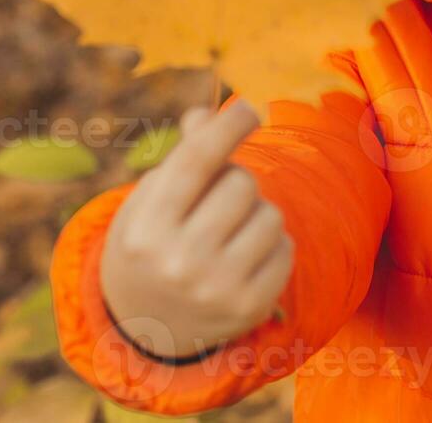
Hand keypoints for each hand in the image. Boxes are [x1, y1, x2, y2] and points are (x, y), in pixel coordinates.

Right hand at [100, 101, 292, 358]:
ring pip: (270, 214)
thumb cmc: (152, 243)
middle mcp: (179, 263)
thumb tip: (206, 115)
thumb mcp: (150, 201)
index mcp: (146, 229)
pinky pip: (285, 247)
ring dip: (256, 213)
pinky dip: (271, 244)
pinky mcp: (250, 308)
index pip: (195, 161)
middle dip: (235, 180)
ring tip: (231, 231)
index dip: (227, 127)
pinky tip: (245, 258)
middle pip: (240, 183)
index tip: (249, 106)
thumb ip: (182, 157)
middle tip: (218, 200)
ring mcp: (216, 290)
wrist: (148, 326)